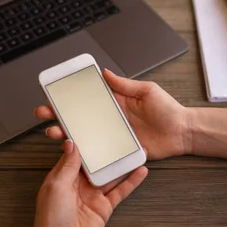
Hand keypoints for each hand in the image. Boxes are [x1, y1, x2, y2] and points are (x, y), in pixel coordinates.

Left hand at [25, 140, 147, 226]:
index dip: (85, 143)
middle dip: (106, 152)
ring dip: (122, 164)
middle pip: (96, 164)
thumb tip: (71, 144)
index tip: (95, 129)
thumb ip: (67, 165)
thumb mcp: (57, 185)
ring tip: (135, 150)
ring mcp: (93, 195)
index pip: (76, 156)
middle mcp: (78, 185)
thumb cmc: (52, 218)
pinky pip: (120, 190)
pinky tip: (140, 171)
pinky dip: (131, 181)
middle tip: (118, 136)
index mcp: (63, 177)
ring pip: (110, 175)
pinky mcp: (105, 206)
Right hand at [35, 69, 190, 159]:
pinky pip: (100, 152)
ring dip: (67, 134)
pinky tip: (74, 151)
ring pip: (85, 136)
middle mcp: (111, 119)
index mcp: (115, 102)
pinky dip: (85, 153)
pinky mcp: (119, 151)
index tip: (53, 94)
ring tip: (54, 132)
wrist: (183, 133)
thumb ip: (125, 84)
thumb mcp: (147, 91)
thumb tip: (105, 73)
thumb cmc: (168, 110)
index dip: (70, 97)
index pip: (88, 98)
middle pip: (80, 118)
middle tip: (43, 114)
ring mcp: (113, 136)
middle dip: (59, 115)